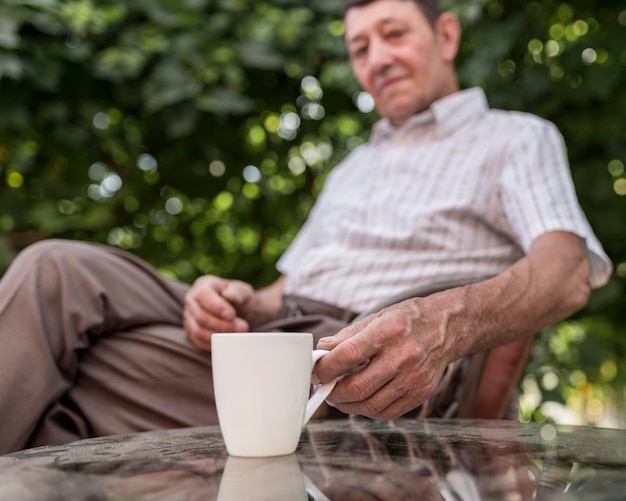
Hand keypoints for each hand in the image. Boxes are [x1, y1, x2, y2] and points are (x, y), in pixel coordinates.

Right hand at [183, 275, 254, 350]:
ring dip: (218, 336)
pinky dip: (212, 344)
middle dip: (221, 325)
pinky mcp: (191, 332)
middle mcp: (192, 300)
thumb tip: (229, 296)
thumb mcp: (243, 291)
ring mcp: (189, 317)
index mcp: (203, 285)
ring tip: (237, 335)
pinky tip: (226, 342)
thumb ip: (238, 292)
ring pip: (197, 331)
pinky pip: (198, 342)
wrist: (240, 312)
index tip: (232, 315)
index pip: (203, 295)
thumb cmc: (240, 299)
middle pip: (200, 316)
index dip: (217, 306)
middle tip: (241, 328)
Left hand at [314, 298, 453, 419]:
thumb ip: (347, 336)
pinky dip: (367, 410)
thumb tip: (321, 352)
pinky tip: (360, 400)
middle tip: (324, 388)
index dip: (325, 368)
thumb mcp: (376, 317)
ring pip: (370, 405)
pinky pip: (387, 412)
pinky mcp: (422, 393)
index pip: (347, 355)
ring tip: (339, 396)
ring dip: (347, 405)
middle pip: (358, 387)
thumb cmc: (407, 320)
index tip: (316, 371)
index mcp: (388, 331)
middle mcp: (403, 356)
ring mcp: (415, 377)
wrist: (446, 327)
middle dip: (333, 393)